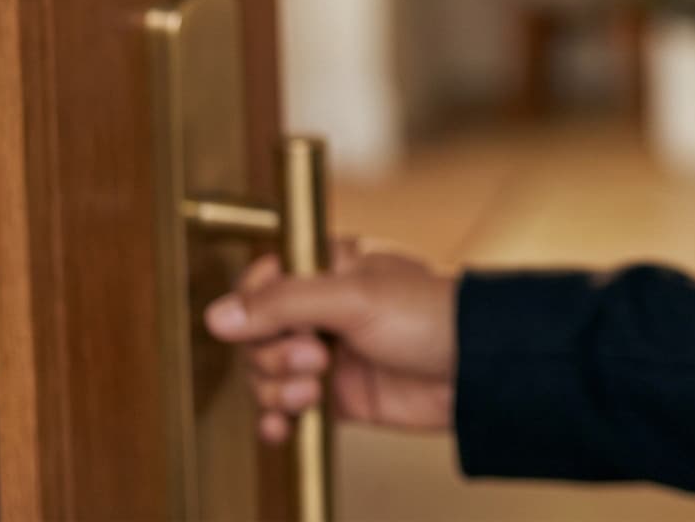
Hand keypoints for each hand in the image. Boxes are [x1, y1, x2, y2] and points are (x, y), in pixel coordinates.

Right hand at [203, 238, 458, 441]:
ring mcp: (327, 352)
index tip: (268, 319)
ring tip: (315, 390)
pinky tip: (281, 427)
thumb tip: (219, 315)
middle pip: (255, 334)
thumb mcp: (355, 297)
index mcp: (328, 268)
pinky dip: (276, 419)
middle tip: (317, 358)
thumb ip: (283, 303)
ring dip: (278, 388)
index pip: (261, 281)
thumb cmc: (434, 316)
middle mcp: (322, 309)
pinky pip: (285, 408)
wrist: (476, 371)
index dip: (254, 305)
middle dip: (274, 354)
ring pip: (266, 373)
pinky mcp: (335, 394)